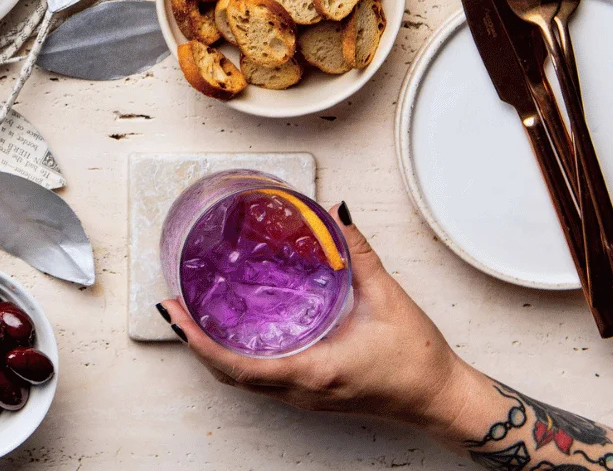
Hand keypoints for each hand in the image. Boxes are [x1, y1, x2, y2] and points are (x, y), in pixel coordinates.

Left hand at [162, 207, 480, 432]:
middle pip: (230, 375)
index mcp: (313, 371)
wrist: (439, 398)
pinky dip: (235, 358)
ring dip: (211, 352)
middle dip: (195, 343)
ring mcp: (304, 396)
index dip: (201, 342)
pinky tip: (231, 333)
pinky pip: (260, 380)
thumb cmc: (416, 360)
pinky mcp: (310, 393)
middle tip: (172, 306)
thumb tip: (334, 213)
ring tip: (191, 317)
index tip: (176, 315)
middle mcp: (301, 390)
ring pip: (242, 381)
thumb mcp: (387, 298)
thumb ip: (357, 253)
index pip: (240, 366)